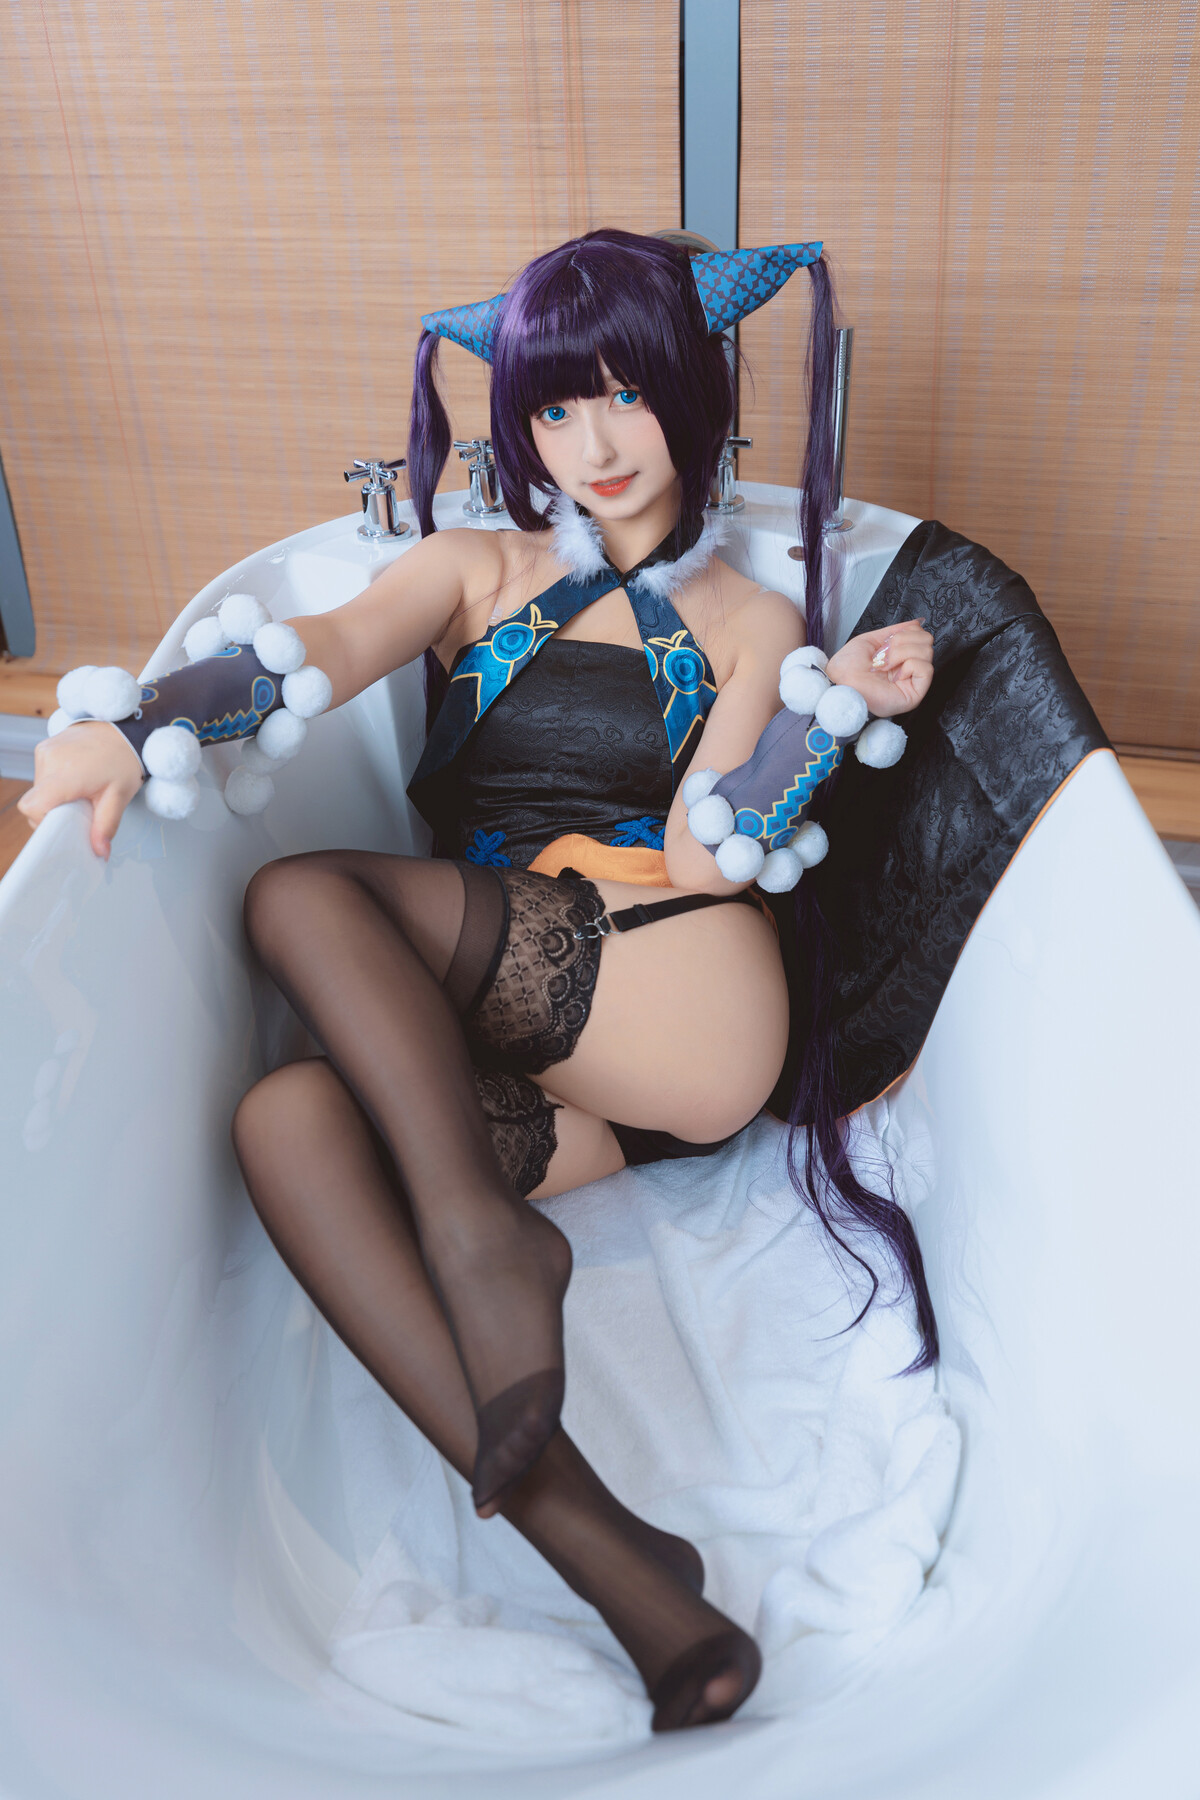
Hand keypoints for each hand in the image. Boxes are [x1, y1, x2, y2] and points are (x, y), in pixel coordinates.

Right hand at [17, 720, 144, 860]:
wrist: (125, 729)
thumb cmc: (124, 760)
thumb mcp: (120, 797)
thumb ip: (106, 826)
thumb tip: (100, 852)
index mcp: (67, 773)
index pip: (33, 806)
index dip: (43, 821)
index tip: (62, 823)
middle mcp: (50, 759)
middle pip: (35, 801)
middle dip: (54, 810)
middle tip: (79, 807)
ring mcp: (45, 750)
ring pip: (38, 789)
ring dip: (55, 796)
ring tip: (80, 790)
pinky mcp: (44, 747)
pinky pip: (42, 775)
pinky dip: (55, 782)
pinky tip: (75, 778)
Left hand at [824, 617, 933, 717]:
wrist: (839, 682)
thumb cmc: (847, 667)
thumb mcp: (871, 640)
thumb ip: (895, 631)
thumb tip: (916, 623)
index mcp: (900, 658)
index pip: (920, 634)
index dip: (904, 632)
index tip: (884, 643)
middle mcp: (909, 669)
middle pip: (927, 640)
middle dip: (902, 641)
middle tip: (883, 654)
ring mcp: (913, 682)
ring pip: (927, 651)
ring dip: (901, 653)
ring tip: (884, 665)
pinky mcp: (915, 694)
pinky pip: (927, 668)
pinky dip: (909, 666)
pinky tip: (894, 675)